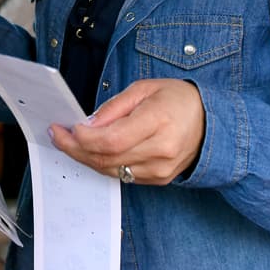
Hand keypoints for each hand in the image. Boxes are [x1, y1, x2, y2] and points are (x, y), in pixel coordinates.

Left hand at [50, 79, 205, 185]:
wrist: (211, 123)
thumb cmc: (178, 100)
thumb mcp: (144, 89)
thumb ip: (114, 107)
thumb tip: (88, 124)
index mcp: (159, 122)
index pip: (112, 140)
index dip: (84, 138)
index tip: (67, 128)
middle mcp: (160, 151)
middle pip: (106, 158)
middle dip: (76, 148)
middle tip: (58, 135)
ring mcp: (160, 170)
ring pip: (110, 170)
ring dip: (85, 158)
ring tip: (68, 142)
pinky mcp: (158, 180)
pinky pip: (121, 175)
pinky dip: (102, 163)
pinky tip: (91, 151)